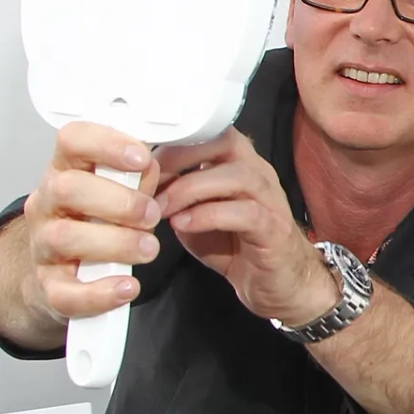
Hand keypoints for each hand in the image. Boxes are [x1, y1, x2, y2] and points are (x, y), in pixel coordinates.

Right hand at [20, 122, 162, 320]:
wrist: (67, 270)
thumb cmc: (99, 219)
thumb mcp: (119, 190)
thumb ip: (137, 177)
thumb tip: (154, 166)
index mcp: (67, 170)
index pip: (72, 140)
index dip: (106, 144)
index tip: (141, 158)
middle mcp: (48, 203)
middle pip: (67, 189)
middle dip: (119, 201)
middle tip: (152, 215)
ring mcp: (43, 245)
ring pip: (65, 238)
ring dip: (115, 243)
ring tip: (148, 248)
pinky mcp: (49, 285)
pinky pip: (64, 292)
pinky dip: (99, 292)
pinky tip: (127, 286)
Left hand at [152, 128, 337, 326]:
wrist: (275, 282)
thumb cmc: (234, 244)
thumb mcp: (194, 213)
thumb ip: (173, 193)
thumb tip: (139, 180)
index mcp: (238, 164)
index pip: (210, 130)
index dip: (174, 139)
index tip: (141, 161)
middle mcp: (258, 174)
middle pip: (226, 142)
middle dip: (182, 156)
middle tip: (149, 181)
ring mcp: (270, 200)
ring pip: (238, 176)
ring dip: (191, 189)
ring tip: (161, 209)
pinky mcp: (274, 230)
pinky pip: (246, 213)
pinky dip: (209, 215)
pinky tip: (183, 225)